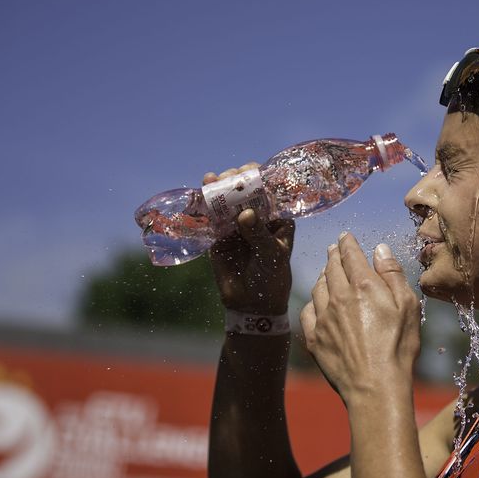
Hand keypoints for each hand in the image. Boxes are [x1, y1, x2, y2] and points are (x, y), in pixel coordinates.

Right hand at [205, 165, 294, 314]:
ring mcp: (236, 225)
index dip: (261, 179)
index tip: (251, 172)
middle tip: (231, 177)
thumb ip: (259, 235)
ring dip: (220, 186)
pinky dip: (205, 204)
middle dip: (238, 180)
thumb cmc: (271, 279)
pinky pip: (211, 216)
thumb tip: (245, 213)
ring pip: (227, 200)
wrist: (251, 305)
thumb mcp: (271, 256)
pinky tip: (201, 191)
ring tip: (213, 179)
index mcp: (277, 219)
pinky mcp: (219, 235)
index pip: (270, 192)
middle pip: (247, 191)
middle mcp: (257, 218)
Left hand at [300, 233, 420, 402]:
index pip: (350, 255)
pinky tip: (318, 302)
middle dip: (333, 255)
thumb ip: (393, 275)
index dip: (347, 243)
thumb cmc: (398, 348)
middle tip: (334, 249)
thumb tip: (380, 250)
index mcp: (363, 286)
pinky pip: (308, 311)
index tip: (345, 237)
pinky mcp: (314, 338)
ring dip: (323, 276)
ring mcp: (323, 318)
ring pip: (318, 287)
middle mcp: (338, 297)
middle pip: (331, 267)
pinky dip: (313, 302)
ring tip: (327, 272)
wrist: (375, 386)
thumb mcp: (408, 307)